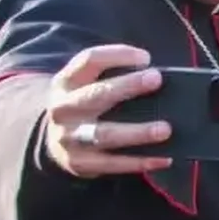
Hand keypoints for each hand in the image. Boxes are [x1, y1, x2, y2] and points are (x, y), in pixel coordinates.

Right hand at [43, 45, 171, 176]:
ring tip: (165, 129)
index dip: (117, 55)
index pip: (89, 60)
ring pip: (105, 134)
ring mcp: (69, 138)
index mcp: (67, 82)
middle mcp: (65, 108)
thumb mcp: (86, 83)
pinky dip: (140, 162)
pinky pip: (113, 164)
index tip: (145, 58)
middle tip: (156, 79)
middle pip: (96, 95)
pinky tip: (164, 159)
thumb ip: (113, 75)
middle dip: (127, 86)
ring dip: (137, 132)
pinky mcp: (80, 163)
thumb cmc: (85, 103)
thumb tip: (158, 77)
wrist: (53, 139)